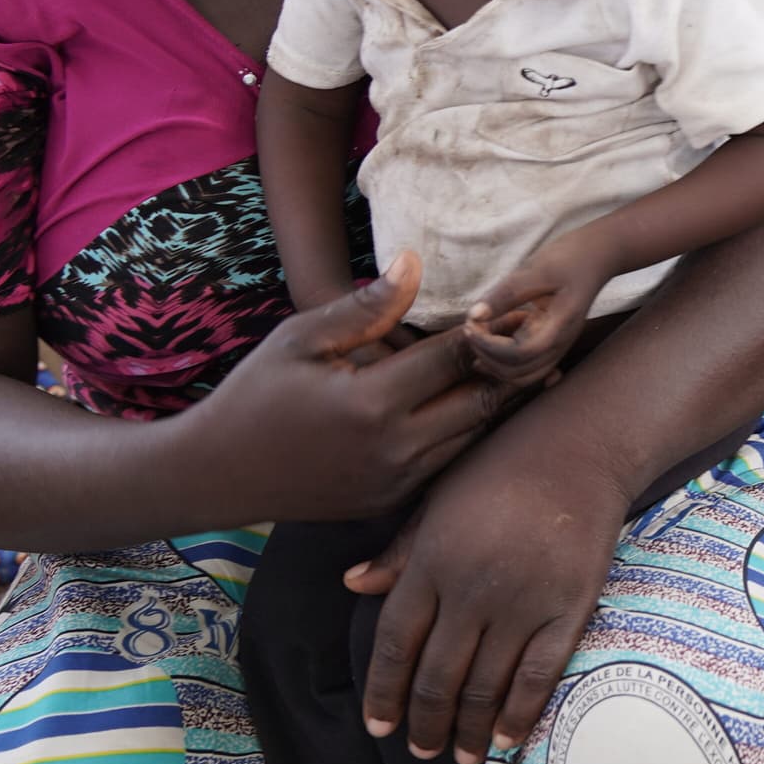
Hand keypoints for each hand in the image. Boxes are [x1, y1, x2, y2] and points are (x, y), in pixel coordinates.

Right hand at [178, 254, 517, 520]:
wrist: (216, 474)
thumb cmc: (256, 393)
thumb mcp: (301, 338)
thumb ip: (365, 307)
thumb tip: (415, 261)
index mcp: (371, 403)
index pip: (454, 358)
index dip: (495, 330)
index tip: (526, 307)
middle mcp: (393, 449)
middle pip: (480, 403)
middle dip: (514, 369)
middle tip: (547, 338)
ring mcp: (394, 482)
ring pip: (472, 438)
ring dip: (500, 403)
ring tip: (534, 365)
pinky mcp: (390, 501)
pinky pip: (447, 464)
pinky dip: (470, 434)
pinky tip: (488, 405)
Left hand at [345, 402, 633, 762]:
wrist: (582, 443)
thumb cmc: (502, 463)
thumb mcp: (439, 498)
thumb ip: (400, 550)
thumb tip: (353, 585)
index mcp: (432, 559)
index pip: (395, 644)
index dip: (383, 693)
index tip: (377, 727)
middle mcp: (472, 588)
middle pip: (437, 677)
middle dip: (424, 723)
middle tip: (420, 750)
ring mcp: (522, 601)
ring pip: (485, 687)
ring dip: (468, 730)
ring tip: (460, 755)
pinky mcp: (568, 607)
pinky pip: (538, 676)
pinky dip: (519, 714)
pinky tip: (506, 738)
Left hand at [464, 234, 611, 388]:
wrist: (599, 256)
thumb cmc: (570, 257)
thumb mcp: (536, 269)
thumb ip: (505, 294)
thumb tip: (474, 316)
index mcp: (559, 325)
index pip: (520, 353)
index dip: (489, 344)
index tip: (471, 323)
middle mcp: (561, 343)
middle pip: (519, 372)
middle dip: (488, 355)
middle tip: (471, 329)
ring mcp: (560, 346)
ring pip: (524, 377)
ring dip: (496, 365)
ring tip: (477, 341)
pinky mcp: (554, 343)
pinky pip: (530, 368)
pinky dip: (507, 365)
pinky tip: (489, 351)